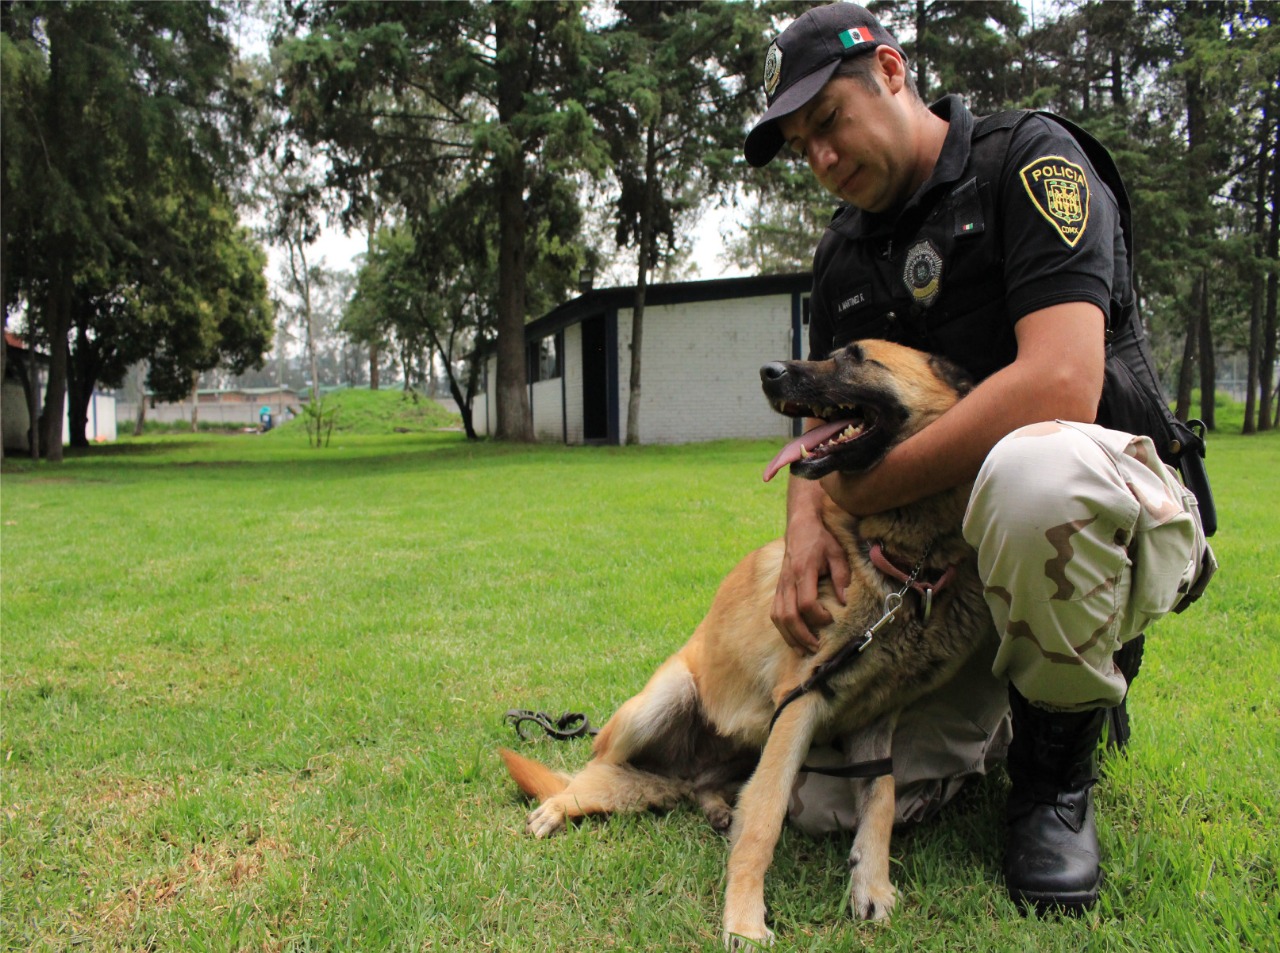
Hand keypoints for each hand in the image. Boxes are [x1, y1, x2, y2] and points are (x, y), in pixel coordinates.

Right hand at [771, 513, 850, 653]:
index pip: (806, 603)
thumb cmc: (820, 539)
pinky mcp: (778, 588)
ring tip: (803, 649)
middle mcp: (787, 581)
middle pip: (788, 616)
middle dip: (802, 636)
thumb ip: (841, 577)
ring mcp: (780, 585)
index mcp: (803, 572)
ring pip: (778, 617)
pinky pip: (775, 612)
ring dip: (790, 636)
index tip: (831, 618)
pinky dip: (783, 628)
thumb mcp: (837, 553)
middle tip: (816, 648)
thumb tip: (844, 601)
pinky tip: (793, 638)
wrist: (800, 525)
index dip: (818, 616)